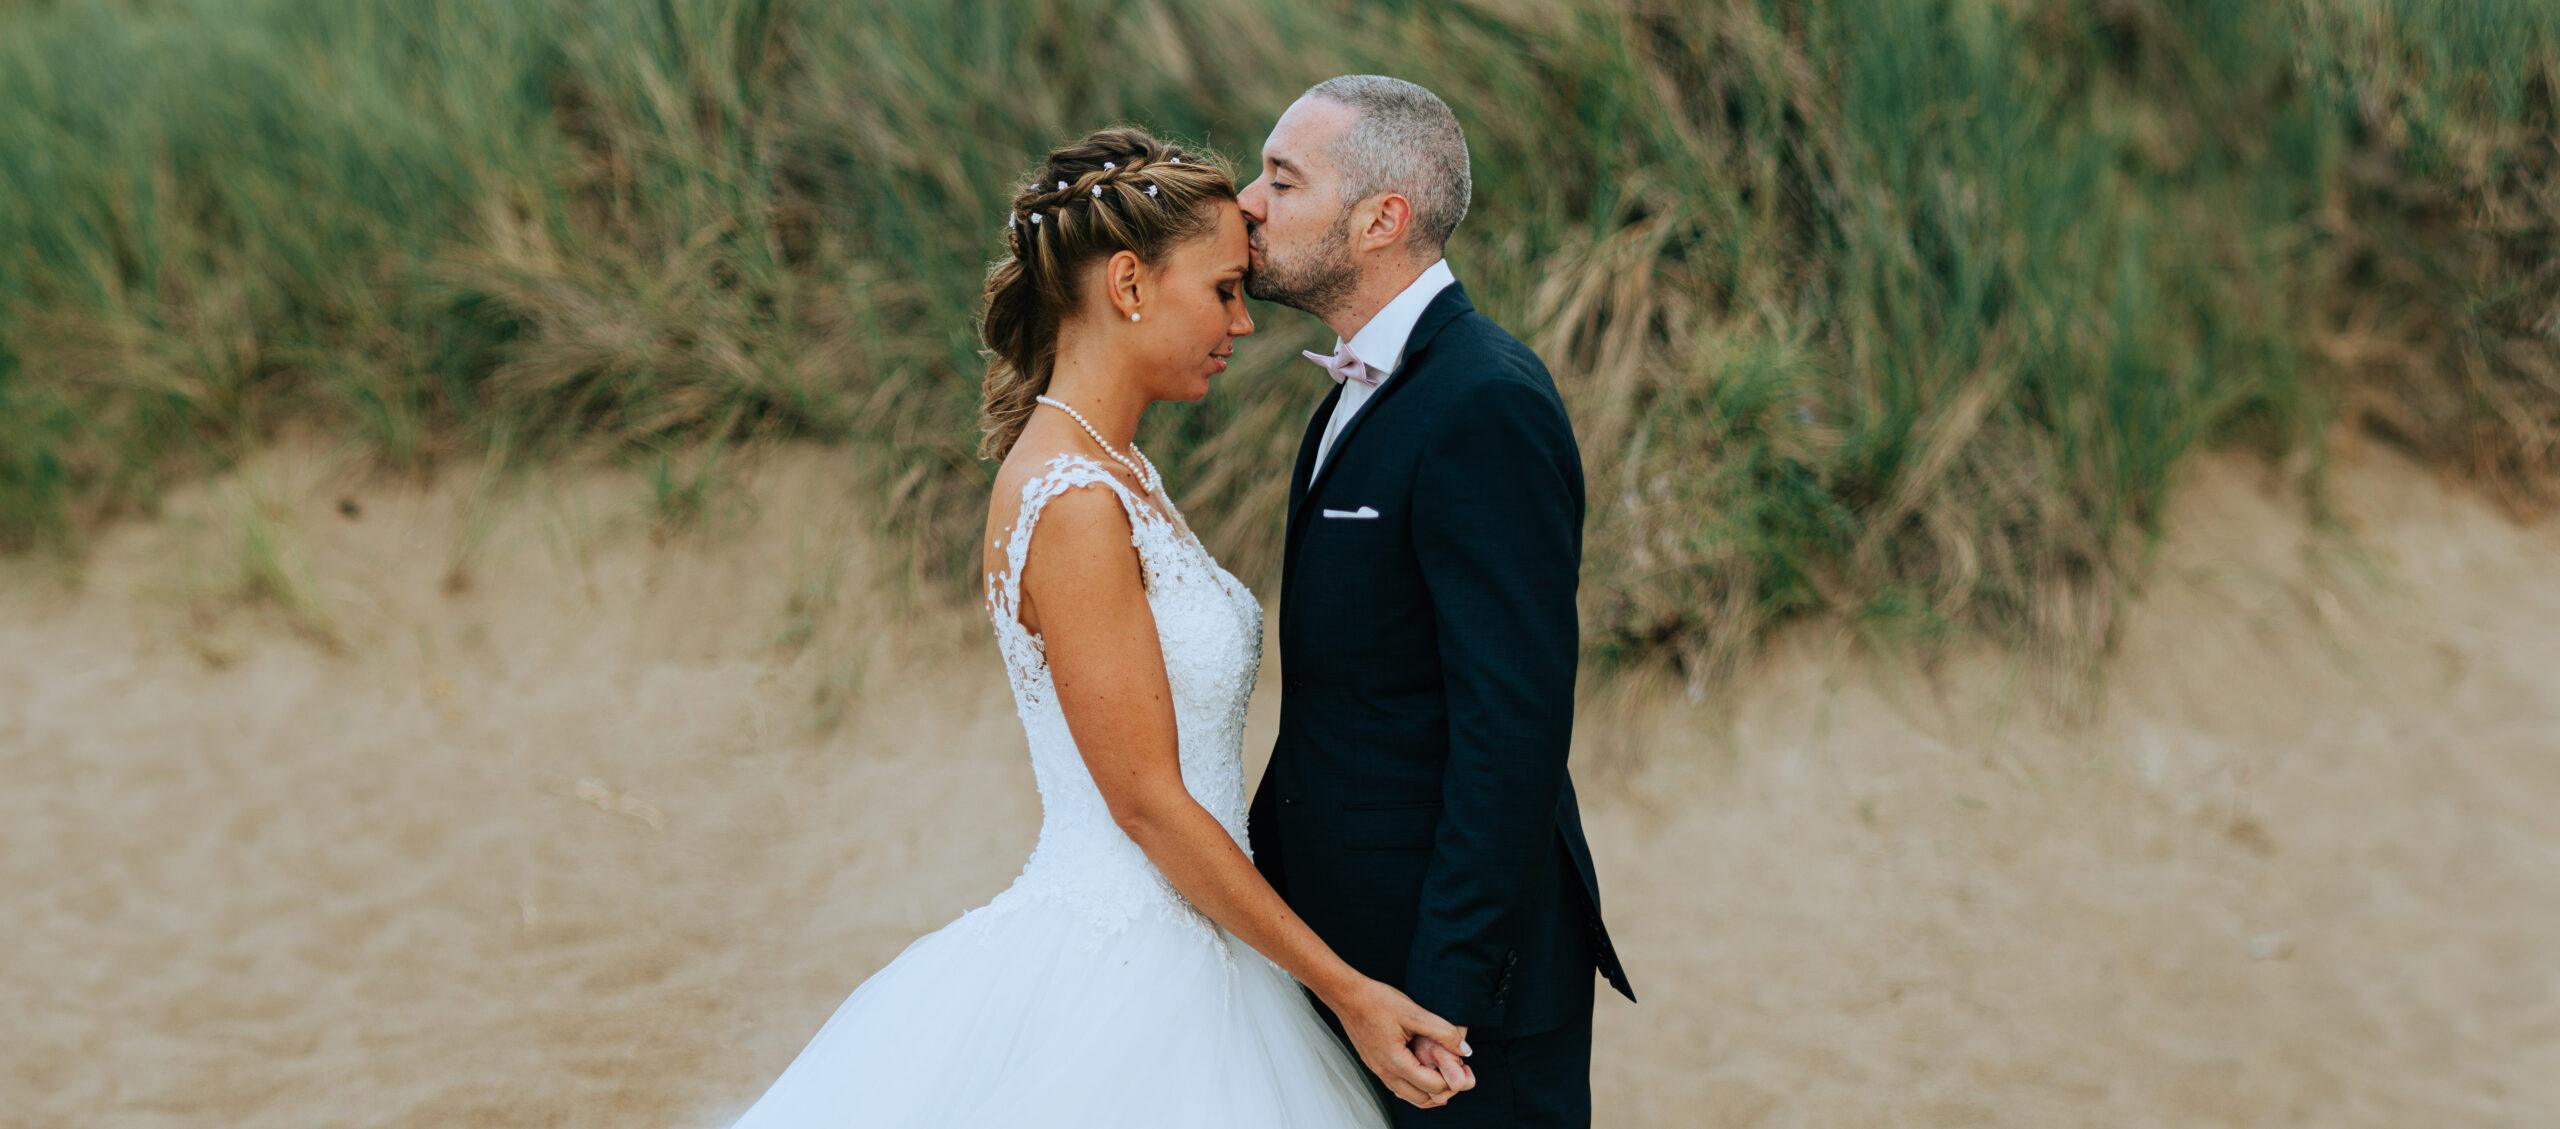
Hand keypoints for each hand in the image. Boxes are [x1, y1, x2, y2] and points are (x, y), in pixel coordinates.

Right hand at [1325, 977, 1467, 1107]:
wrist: (1347, 996)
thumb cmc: (1378, 1001)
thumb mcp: (1415, 1012)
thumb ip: (1442, 1032)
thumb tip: (1465, 1050)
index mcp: (1396, 1062)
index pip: (1433, 1086)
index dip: (1453, 1079)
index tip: (1464, 1065)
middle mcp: (1385, 1072)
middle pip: (1422, 1099)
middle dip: (1444, 1089)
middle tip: (1458, 1072)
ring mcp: (1378, 1070)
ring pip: (1409, 1095)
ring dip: (1429, 1089)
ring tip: (1444, 1070)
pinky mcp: (1375, 1065)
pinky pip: (1399, 1086)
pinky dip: (1415, 1084)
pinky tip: (1425, 1067)